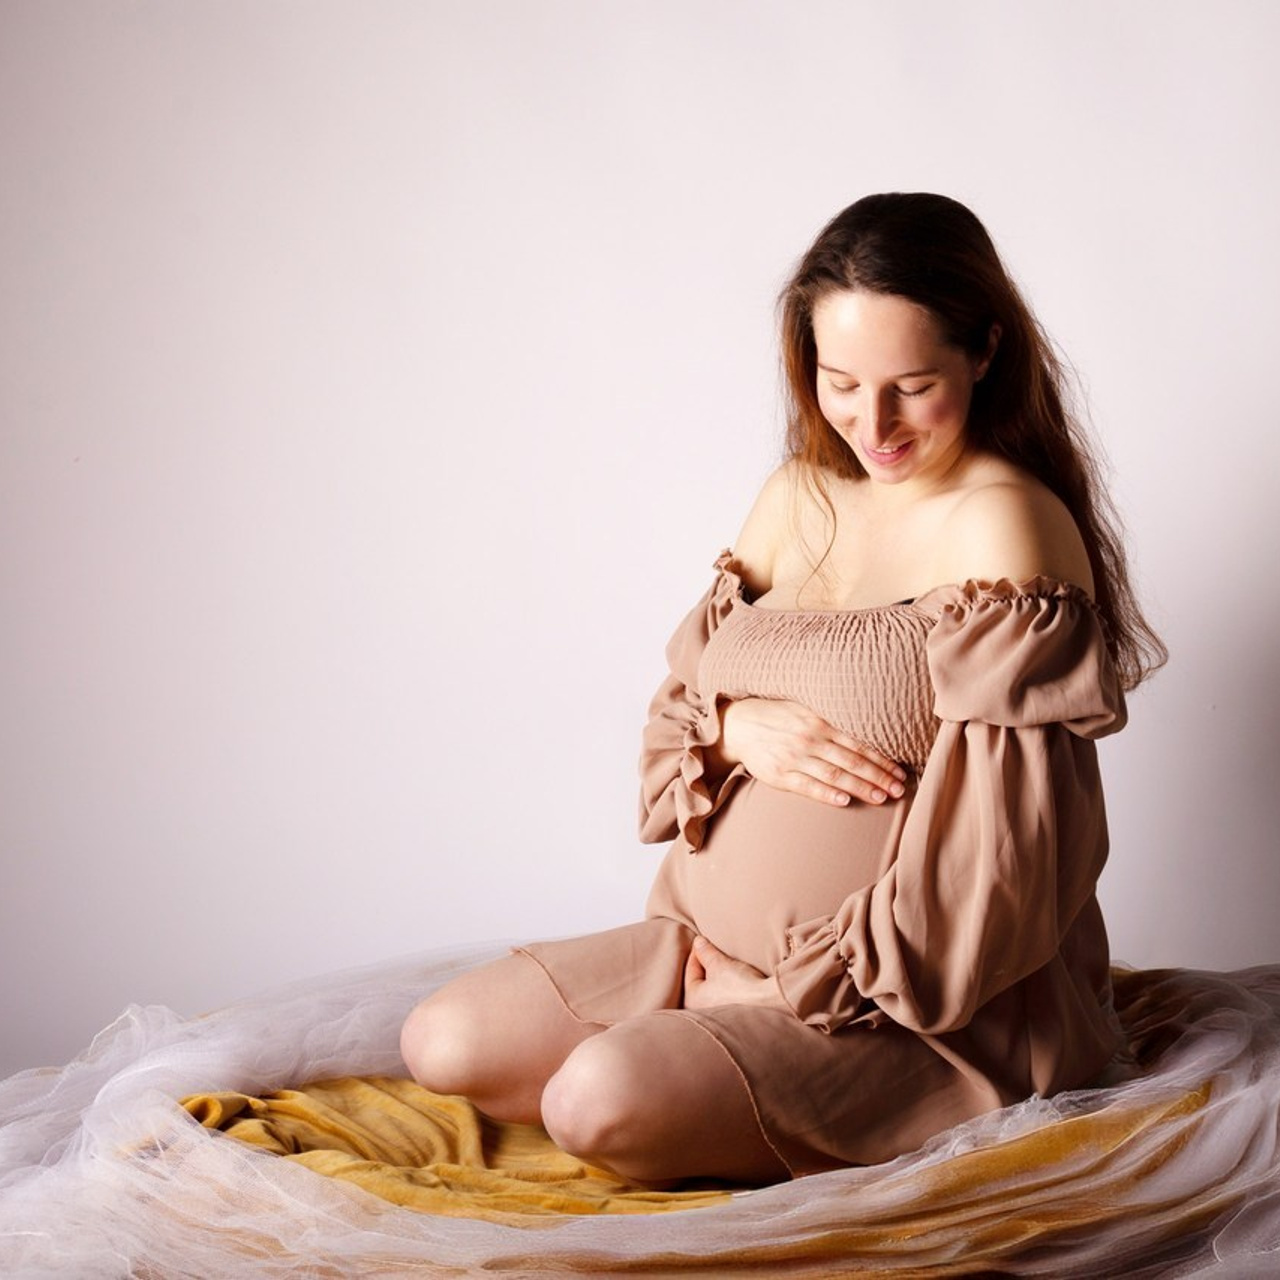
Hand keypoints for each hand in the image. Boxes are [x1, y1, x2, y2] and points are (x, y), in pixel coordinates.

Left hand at [683, 937, 788, 1010]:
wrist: (770, 1005)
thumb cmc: (740, 986)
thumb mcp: (719, 963)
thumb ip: (706, 951)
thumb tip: (698, 942)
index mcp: (691, 999)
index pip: (690, 968)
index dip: (699, 951)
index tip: (706, 940)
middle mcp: (700, 1012)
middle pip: (701, 980)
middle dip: (709, 966)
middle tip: (718, 952)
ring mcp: (716, 1017)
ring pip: (713, 989)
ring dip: (720, 977)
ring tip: (730, 966)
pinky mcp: (732, 1018)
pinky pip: (725, 998)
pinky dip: (729, 988)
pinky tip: (738, 981)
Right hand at [718, 697, 906, 806]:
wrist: (738, 725)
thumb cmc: (777, 717)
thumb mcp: (804, 709)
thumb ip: (831, 720)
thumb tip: (865, 729)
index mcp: (819, 722)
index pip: (858, 743)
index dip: (881, 759)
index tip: (900, 772)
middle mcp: (810, 739)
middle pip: (851, 761)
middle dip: (878, 776)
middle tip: (899, 789)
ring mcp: (795, 757)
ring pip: (834, 775)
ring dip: (860, 787)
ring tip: (881, 797)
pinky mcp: (780, 774)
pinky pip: (807, 786)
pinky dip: (826, 794)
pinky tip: (844, 801)